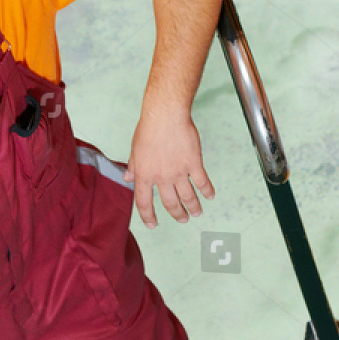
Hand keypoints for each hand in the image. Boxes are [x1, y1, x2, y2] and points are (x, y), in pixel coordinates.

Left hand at [123, 105, 215, 227]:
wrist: (165, 115)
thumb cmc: (148, 128)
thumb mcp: (135, 148)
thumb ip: (134, 166)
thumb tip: (128, 178)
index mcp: (144, 174)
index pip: (144, 202)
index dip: (148, 216)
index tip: (153, 224)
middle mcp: (161, 177)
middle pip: (169, 203)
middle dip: (177, 214)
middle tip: (183, 219)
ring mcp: (178, 172)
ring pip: (188, 197)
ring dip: (193, 207)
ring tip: (196, 212)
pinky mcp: (193, 163)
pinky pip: (202, 182)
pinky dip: (207, 191)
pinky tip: (210, 196)